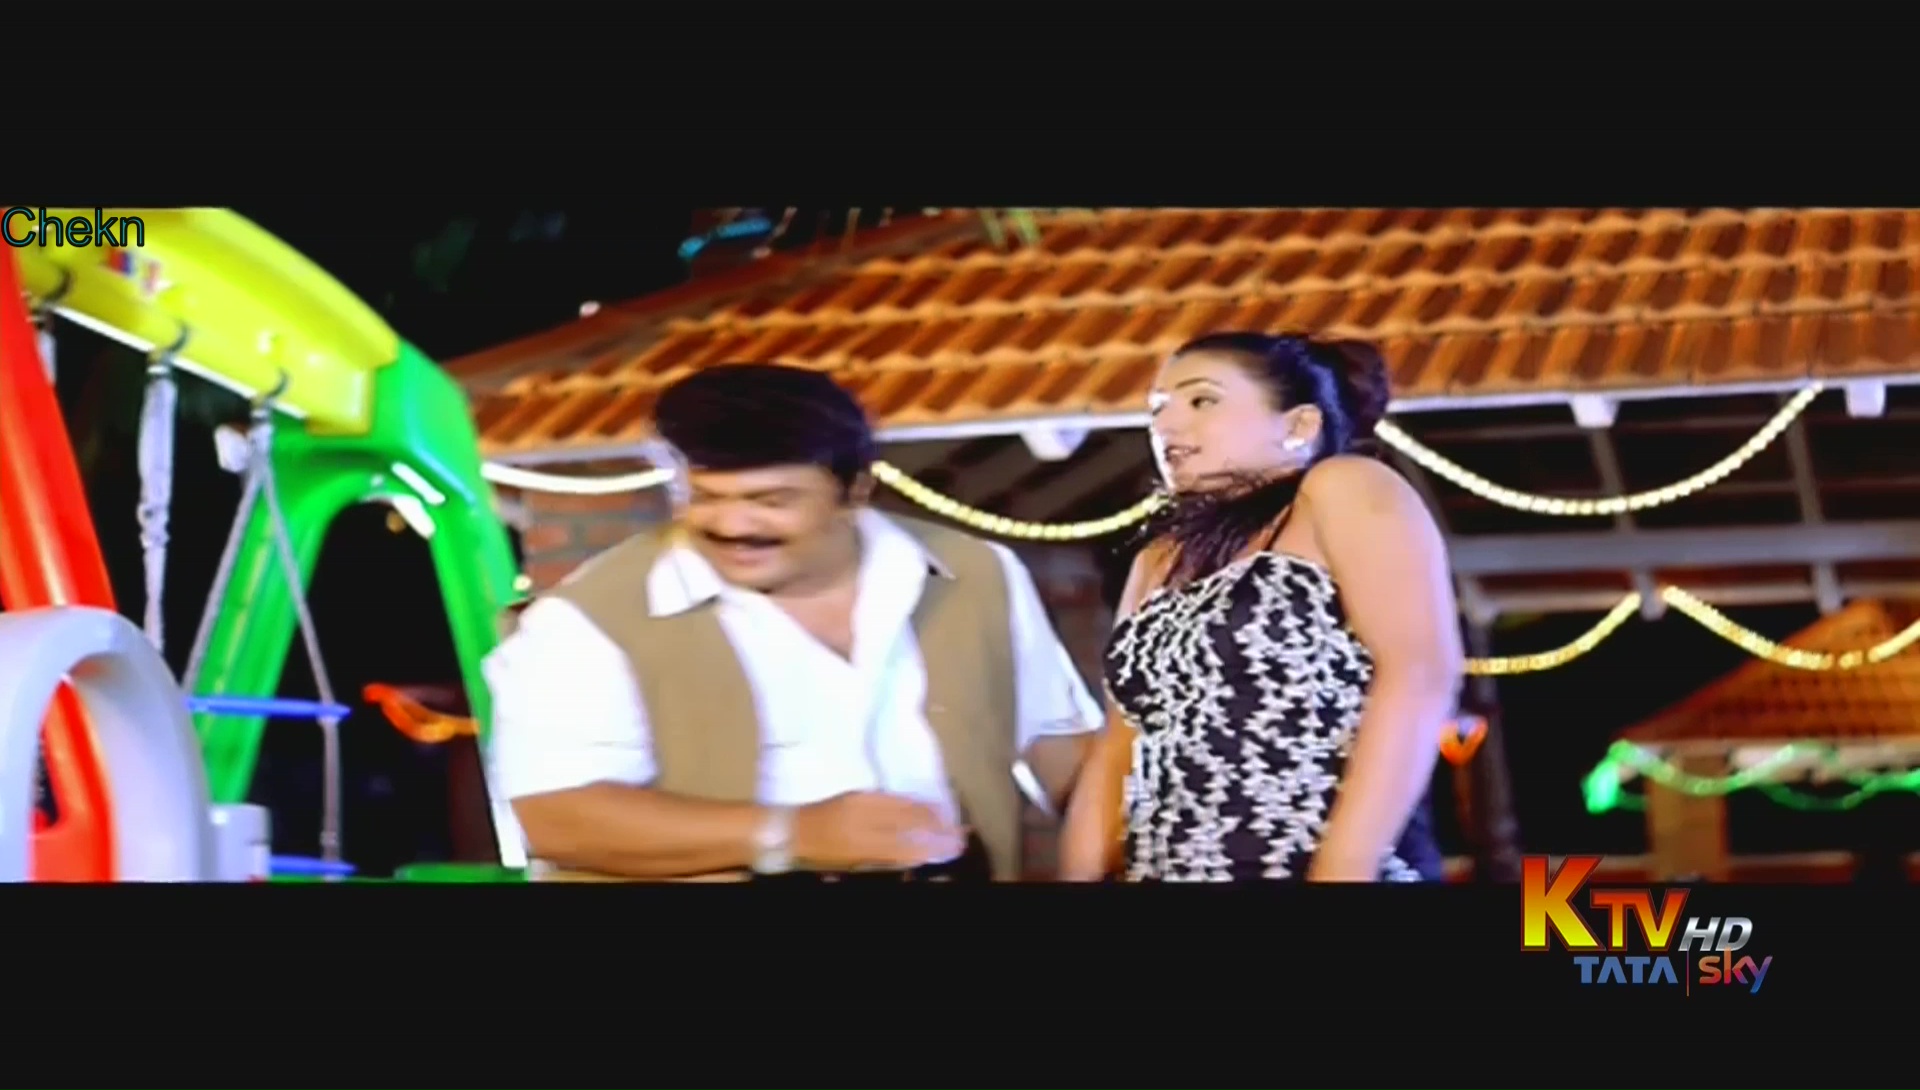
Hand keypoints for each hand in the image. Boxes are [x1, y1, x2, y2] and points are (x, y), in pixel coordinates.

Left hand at [791, 792, 965, 871]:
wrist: (790, 831)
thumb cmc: (820, 856)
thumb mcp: (851, 864)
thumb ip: (884, 858)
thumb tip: (915, 854)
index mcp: (862, 844)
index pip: (908, 846)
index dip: (934, 847)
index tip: (954, 847)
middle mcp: (864, 820)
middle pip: (911, 820)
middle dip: (938, 825)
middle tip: (958, 830)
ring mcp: (861, 803)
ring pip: (903, 804)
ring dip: (928, 810)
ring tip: (946, 816)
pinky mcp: (857, 794)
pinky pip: (891, 796)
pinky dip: (909, 801)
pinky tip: (920, 804)